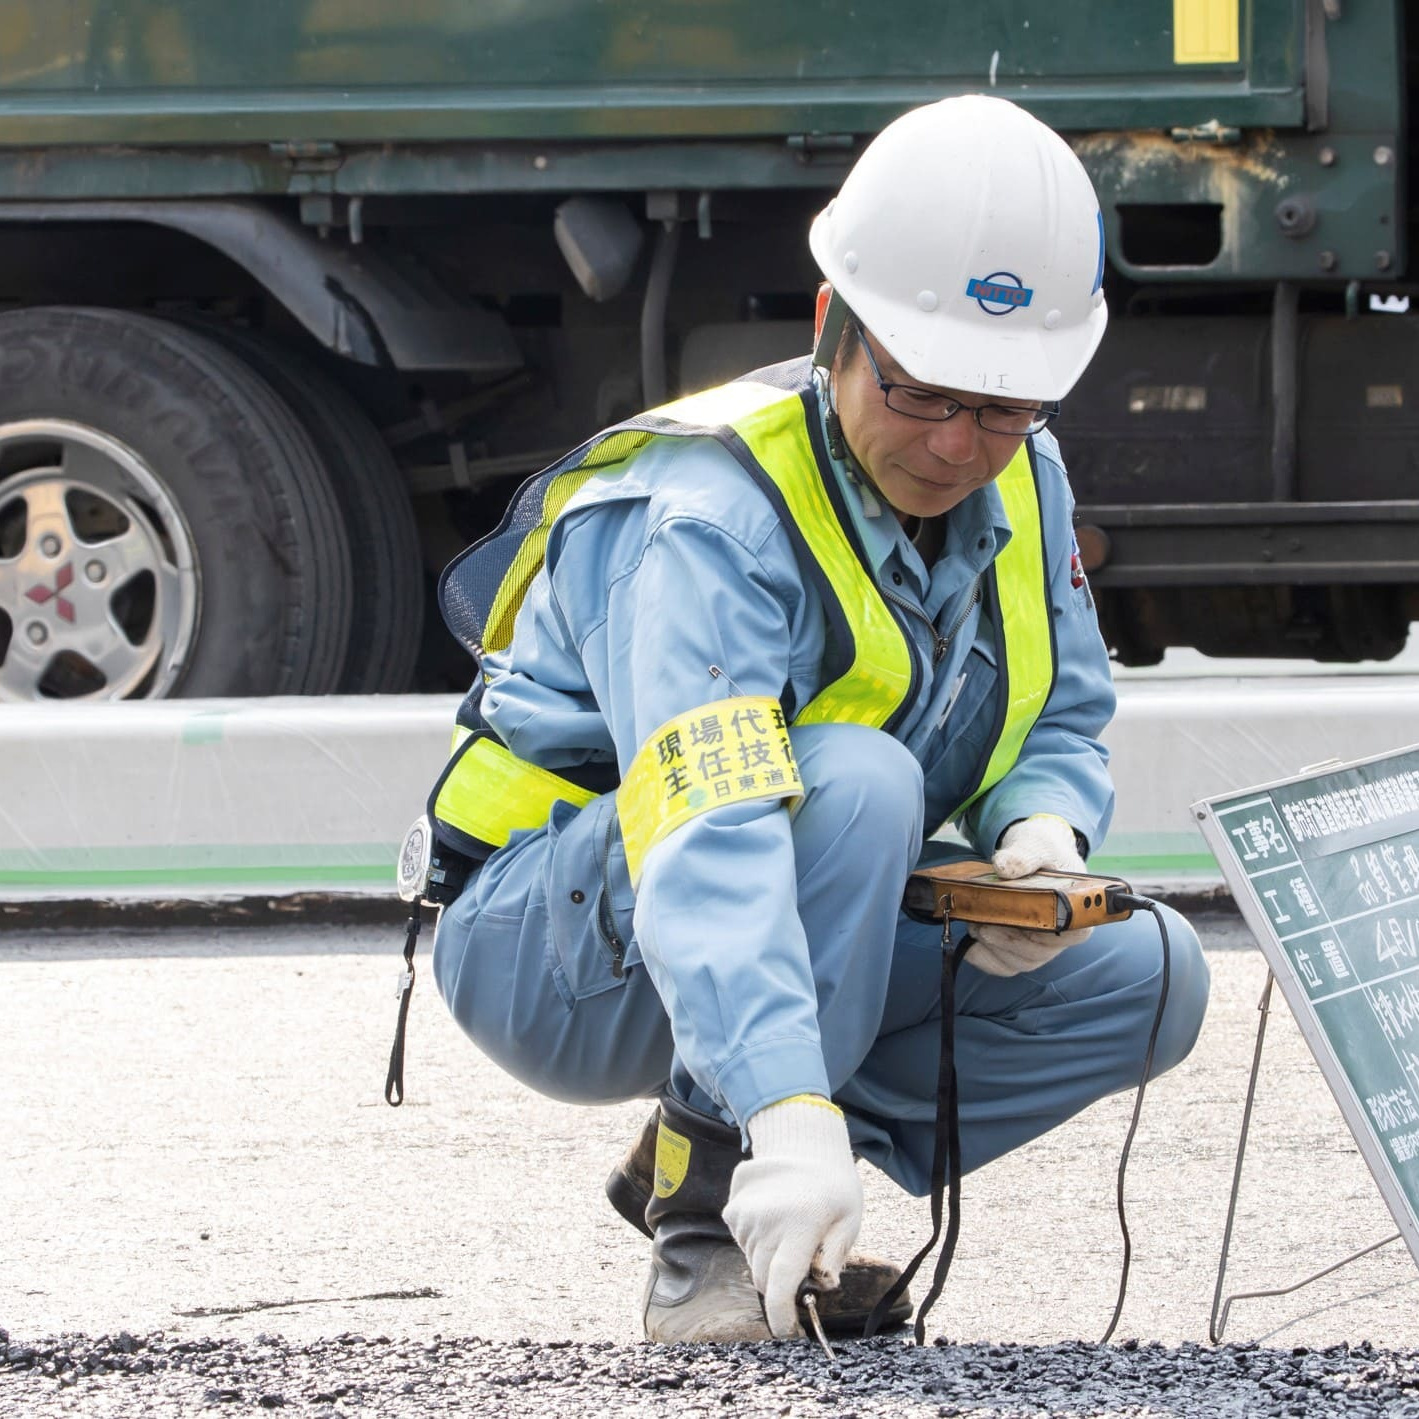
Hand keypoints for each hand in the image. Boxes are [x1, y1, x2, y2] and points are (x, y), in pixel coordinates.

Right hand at [722, 1095, 862, 1337]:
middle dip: (780, 1285)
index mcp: (798, 1226)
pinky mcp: (733, 1210)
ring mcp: (745, 1215)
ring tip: (790, 1233)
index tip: (786, 1331)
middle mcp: (766, 1222)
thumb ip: (834, 1256)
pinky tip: (775, 1221)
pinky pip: (744, 1243)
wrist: (801, 1141)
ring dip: (770, 1260)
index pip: (781, 1282)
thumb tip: (822, 1286)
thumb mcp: (849, 1219)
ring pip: (753, 1261)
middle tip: (801, 1265)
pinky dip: (758, 1243)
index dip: (781, 1314)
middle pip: (765, 1278)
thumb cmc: (832, 1185)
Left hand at [967, 814, 1091, 976]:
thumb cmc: (1042, 851)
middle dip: (1009, 941)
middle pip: (1040, 952)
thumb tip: (1004, 867)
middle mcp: (1064, 934)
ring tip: (975, 926)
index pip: (1073, 933)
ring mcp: (1042, 945)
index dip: (1047, 935)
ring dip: (995, 948)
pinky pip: (1006, 965)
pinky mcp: (1021, 949)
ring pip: (1021, 962)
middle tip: (983, 924)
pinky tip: (970, 947)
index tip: (1021, 924)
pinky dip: (986, 959)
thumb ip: (1023, 856)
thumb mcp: (1035, 846)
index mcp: (1079, 908)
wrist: (1031, 854)